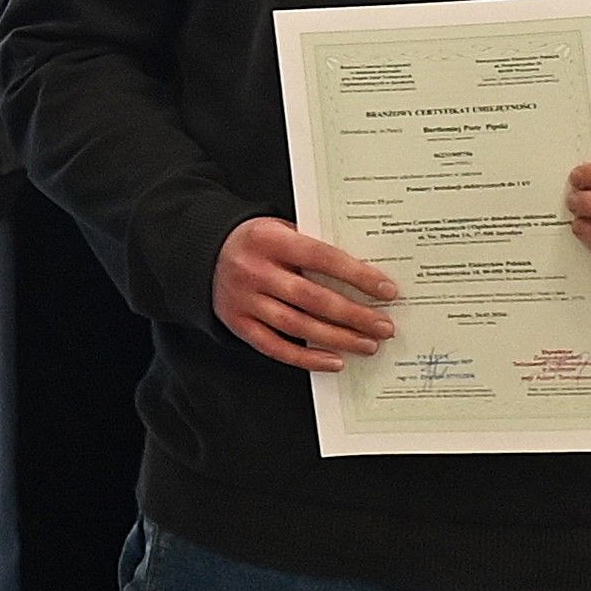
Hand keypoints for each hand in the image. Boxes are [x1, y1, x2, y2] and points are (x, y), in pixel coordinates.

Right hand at [213, 216, 401, 369]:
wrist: (204, 252)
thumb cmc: (257, 242)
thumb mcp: (281, 230)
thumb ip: (313, 247)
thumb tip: (363, 276)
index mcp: (269, 240)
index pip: (322, 257)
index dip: (357, 276)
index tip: (387, 290)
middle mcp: (254, 270)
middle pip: (312, 297)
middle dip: (354, 315)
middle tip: (384, 326)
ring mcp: (243, 300)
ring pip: (297, 325)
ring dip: (338, 338)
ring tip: (368, 345)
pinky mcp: (237, 324)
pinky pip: (275, 347)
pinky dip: (307, 358)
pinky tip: (334, 360)